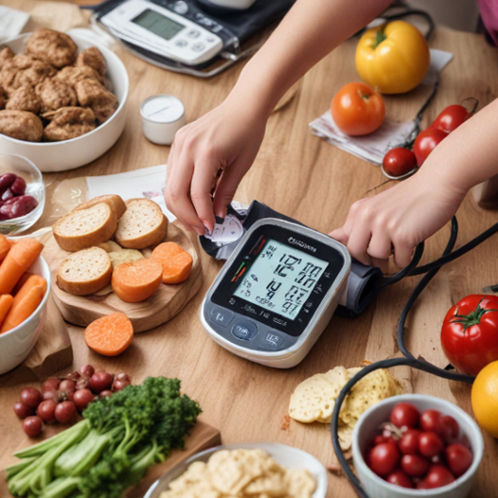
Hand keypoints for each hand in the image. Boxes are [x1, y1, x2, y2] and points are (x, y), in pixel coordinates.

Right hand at [164, 98, 265, 234]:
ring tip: (198, 218)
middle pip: (175, 193)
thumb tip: (218, 215)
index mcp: (206, 152)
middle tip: (202, 228)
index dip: (203, 216)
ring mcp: (178, 144)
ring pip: (169, 186)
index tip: (212, 228)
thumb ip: (227, 192)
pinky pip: (171, 175)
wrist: (242, 106)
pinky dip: (180, 192)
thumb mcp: (241, 166)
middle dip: (187, 216)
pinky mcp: (177, 144)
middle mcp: (187, 147)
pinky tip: (194, 200)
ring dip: (182, 207)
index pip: (198, 194)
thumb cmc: (247, 130)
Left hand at [329, 171, 464, 267]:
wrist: (437, 183)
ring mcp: (384, 226)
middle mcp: (368, 216)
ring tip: (398, 244)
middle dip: (368, 258)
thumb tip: (336, 238)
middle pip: (355, 252)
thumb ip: (358, 223)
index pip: (340, 240)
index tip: (361, 254)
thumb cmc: (411, 196)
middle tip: (381, 254)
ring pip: (377, 258)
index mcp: (359, 210)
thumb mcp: (376, 207)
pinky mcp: (402, 236)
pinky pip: (399, 261)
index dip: (352, 251)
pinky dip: (406, 259)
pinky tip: (410, 246)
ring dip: (389, 257)